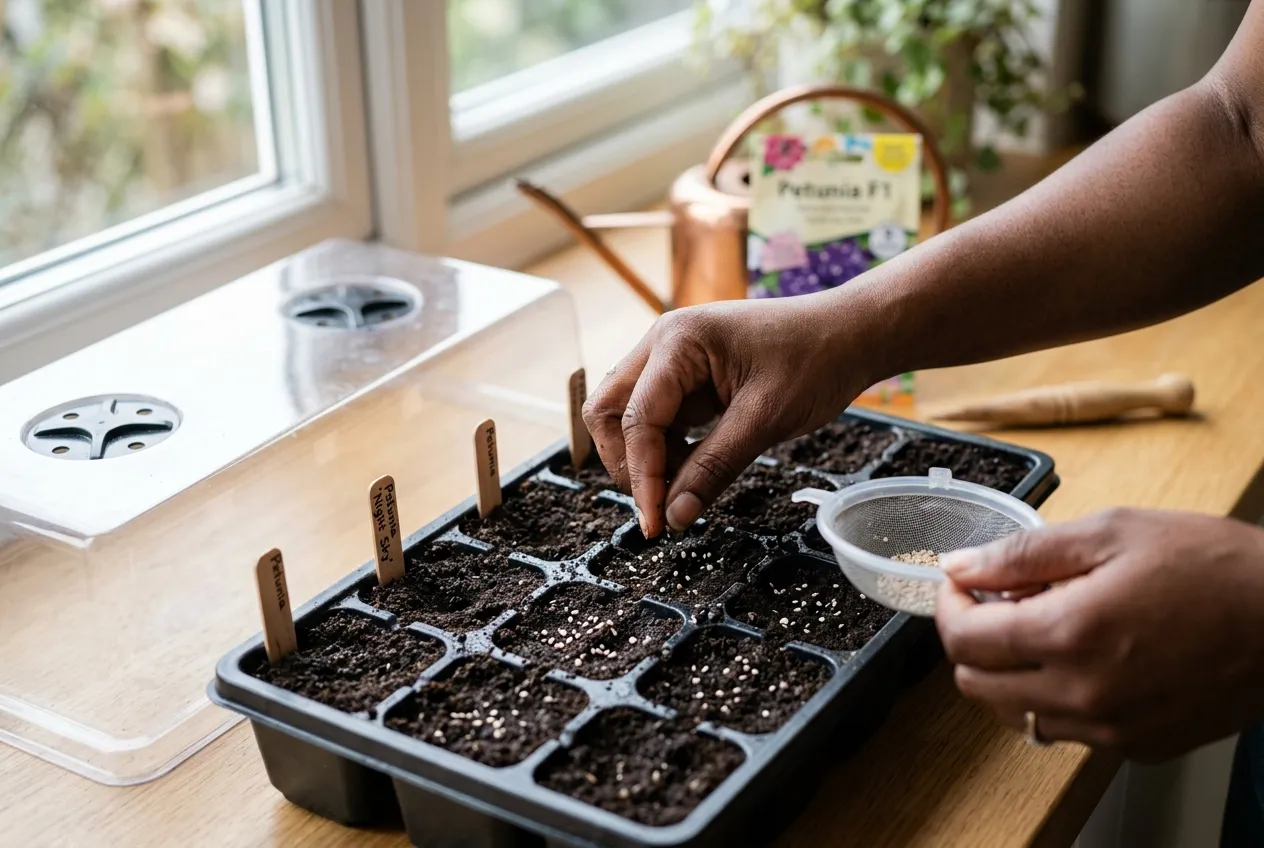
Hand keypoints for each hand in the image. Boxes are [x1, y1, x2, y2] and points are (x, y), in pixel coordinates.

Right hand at [582, 294, 874, 537]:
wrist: (851, 333)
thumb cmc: (816, 360)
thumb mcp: (766, 419)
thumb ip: (714, 467)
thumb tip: (675, 516)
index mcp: (678, 341)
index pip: (636, 418)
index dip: (642, 475)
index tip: (656, 521)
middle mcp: (663, 344)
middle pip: (609, 410)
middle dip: (626, 462)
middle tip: (658, 505)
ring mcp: (672, 359)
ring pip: (628, 416)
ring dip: (646, 458)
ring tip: (684, 489)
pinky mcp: (687, 377)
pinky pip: (657, 418)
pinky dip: (666, 450)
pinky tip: (693, 471)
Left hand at [936, 508, 1263, 760]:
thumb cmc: (1211, 567)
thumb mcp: (1112, 532)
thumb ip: (1023, 554)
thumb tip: (961, 567)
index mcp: (1070, 633)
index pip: (962, 640)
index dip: (949, 607)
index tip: (963, 585)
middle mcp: (1083, 693)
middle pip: (976, 683)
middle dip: (972, 640)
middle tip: (1000, 603)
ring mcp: (1110, 729)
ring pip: (1014, 713)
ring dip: (1009, 672)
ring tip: (1044, 628)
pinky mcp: (1137, 746)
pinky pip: (1065, 730)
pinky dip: (1054, 697)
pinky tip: (1084, 658)